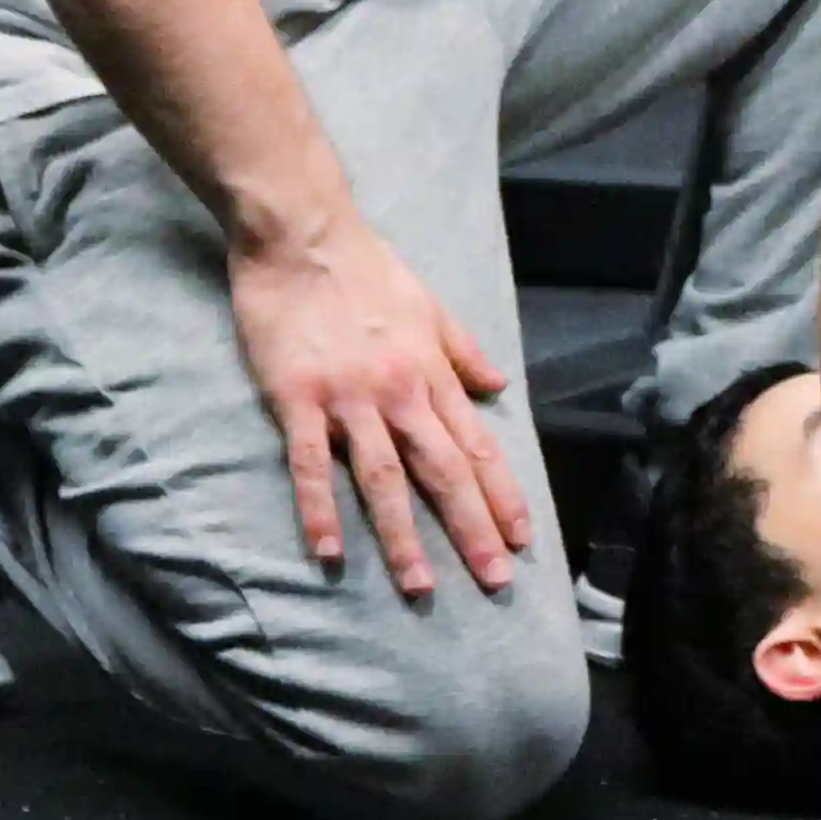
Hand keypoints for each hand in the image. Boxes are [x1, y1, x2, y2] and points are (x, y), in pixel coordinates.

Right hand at [226, 212, 536, 599]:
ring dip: (404, 536)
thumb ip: (465, 352)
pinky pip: (309, 465)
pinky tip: (329, 552)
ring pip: (385, 479)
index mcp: (432, 373)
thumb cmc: (366, 269)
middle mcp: (400, 393)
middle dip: (472, 528)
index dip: (502, 495)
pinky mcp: (298, 399)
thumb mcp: (430, 305)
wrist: (303, 234)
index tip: (523, 538)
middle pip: (444, 472)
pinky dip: (320, 509)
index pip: (477, 446)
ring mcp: (348, 399)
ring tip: (422, 586)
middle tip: (496, 580)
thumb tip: (500, 388)